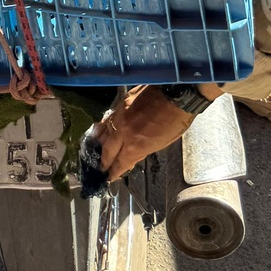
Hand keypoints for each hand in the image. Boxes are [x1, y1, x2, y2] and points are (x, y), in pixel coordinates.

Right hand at [82, 86, 205, 191]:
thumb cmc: (175, 120)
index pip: (120, 163)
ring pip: (103, 133)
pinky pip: (108, 119)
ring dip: (98, 145)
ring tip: (95, 152)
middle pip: (107, 150)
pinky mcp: (120, 103)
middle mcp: (124, 132)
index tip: (108, 178)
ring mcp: (120, 116)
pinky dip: (103, 127)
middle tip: (99, 169)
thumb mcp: (162, 143)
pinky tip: (101, 131)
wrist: (176, 92)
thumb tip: (130, 157)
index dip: (113, 172)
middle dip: (103, 162)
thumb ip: (142, 151)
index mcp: (136, 145)